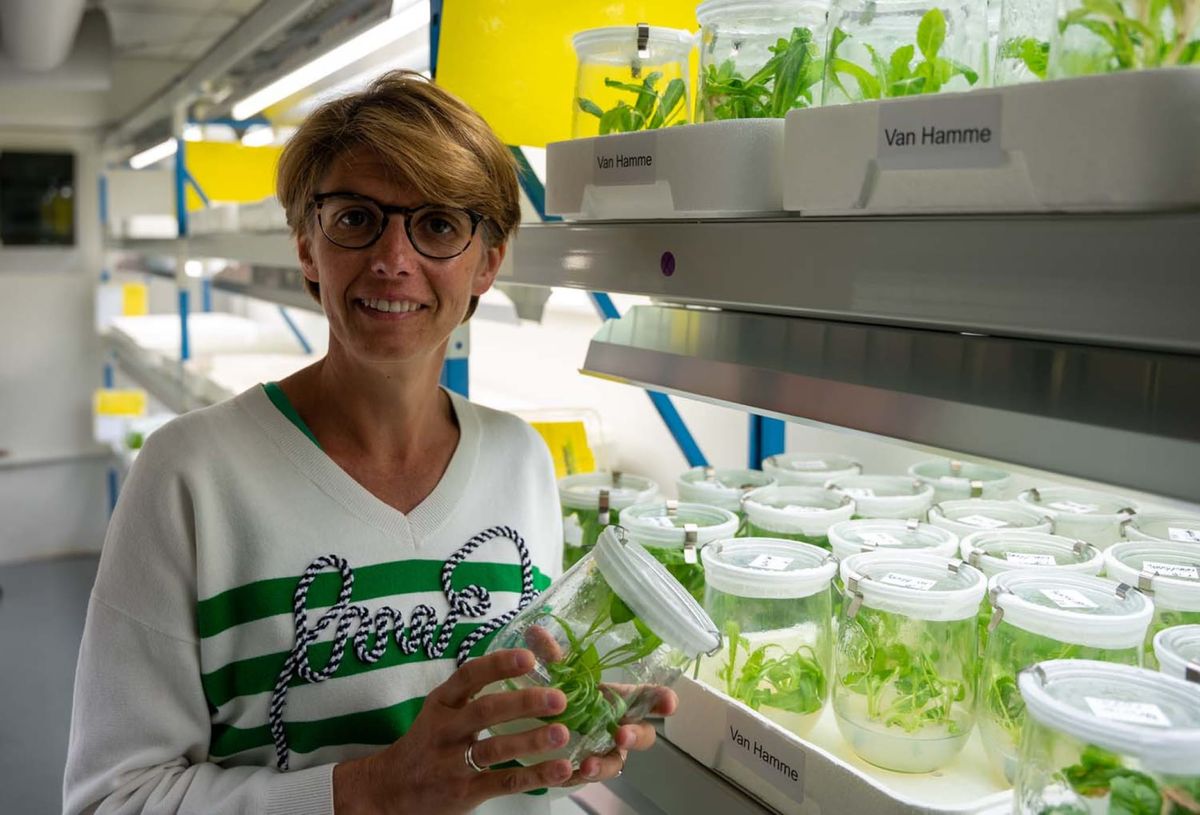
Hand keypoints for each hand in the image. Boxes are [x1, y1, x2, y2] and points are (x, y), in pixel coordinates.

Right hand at [333, 649, 573, 814]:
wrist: (390, 788)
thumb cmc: (428, 741)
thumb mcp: (440, 709)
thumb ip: (472, 692)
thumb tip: (525, 661)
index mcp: (442, 702)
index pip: (469, 676)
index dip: (499, 664)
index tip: (529, 657)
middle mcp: (446, 729)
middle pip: (486, 711)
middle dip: (524, 703)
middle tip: (559, 698)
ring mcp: (454, 762)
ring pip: (496, 748)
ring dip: (531, 741)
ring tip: (563, 733)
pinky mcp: (465, 791)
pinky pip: (504, 781)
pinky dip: (535, 775)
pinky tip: (560, 769)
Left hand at [523, 624, 678, 786]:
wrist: (549, 722)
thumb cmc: (570, 694)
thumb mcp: (561, 673)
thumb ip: (553, 655)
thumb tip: (535, 631)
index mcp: (622, 699)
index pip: (651, 698)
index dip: (663, 701)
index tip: (669, 703)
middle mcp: (621, 727)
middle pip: (643, 736)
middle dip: (636, 736)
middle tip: (622, 735)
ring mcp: (605, 751)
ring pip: (615, 763)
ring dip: (604, 765)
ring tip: (588, 765)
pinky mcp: (585, 768)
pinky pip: (586, 777)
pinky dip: (577, 777)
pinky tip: (565, 775)